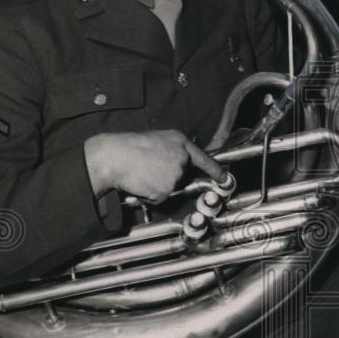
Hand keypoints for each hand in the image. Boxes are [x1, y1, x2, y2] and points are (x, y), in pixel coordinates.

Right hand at [85, 130, 224, 203]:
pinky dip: (150, 194)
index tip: (225, 178)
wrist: (114, 156)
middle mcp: (182, 158)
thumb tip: (176, 163)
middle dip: (169, 177)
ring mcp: (176, 174)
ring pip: (171, 188)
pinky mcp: (167, 189)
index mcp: (179, 142)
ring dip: (158, 185)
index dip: (215, 170)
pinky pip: (160, 197)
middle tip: (149, 170)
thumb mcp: (156, 140)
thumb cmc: (129, 147)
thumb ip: (172, 151)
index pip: (203, 158)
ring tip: (142, 173)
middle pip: (183, 176)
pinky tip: (141, 182)